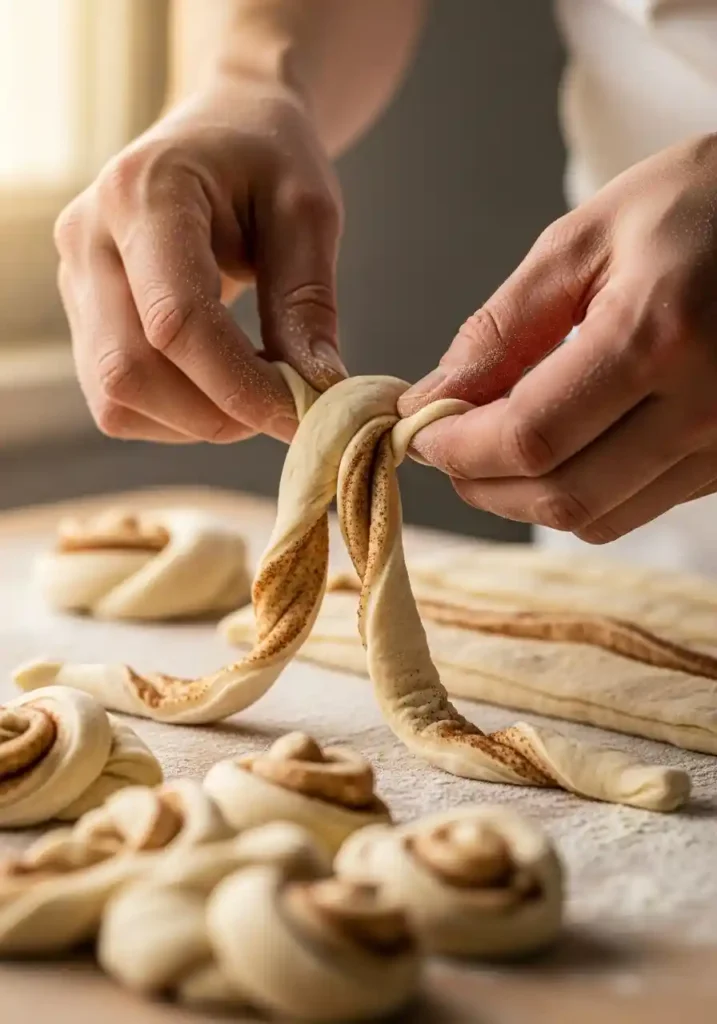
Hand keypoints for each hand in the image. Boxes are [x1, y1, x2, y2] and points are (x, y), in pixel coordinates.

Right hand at [55, 77, 345, 444]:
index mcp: (144, 194)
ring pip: (117, 396)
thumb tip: (318, 391)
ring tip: (257, 389)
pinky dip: (177, 415)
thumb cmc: (269, 157)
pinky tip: (222, 384)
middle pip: (130, 371)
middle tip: (284, 409)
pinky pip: (117, 399)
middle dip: (217, 414)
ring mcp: (77, 280)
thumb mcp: (307, 210)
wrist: (224, 128)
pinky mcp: (84, 315)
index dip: (240, 386)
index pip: (176, 320)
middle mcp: (89, 238)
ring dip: (197, 420)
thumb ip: (307, 301)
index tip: (303, 416)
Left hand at [398, 134, 716, 541]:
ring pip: (598, 517)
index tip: (419, 429)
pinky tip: (558, 446)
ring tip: (491, 446)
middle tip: (444, 445)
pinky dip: (578, 490)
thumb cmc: (700, 204)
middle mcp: (703, 406)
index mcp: (657, 335)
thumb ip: (504, 326)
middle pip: (561, 495)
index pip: (529, 436)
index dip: (457, 447)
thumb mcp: (587, 238)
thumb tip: (435, 397)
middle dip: (480, 482)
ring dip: (524, 495)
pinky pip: (636, 508)